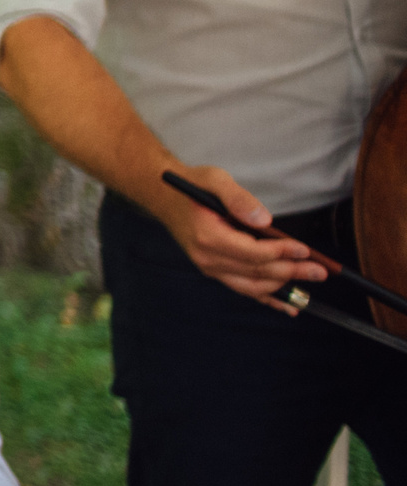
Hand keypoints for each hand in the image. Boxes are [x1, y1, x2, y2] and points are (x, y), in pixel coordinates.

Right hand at [159, 165, 324, 308]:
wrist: (165, 198)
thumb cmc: (193, 186)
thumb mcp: (215, 180)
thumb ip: (238, 198)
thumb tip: (264, 220)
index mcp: (208, 236)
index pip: (253, 252)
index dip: (281, 253)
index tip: (304, 249)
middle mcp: (207, 258)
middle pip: (257, 271)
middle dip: (291, 271)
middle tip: (320, 271)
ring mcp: (210, 267)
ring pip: (253, 285)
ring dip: (284, 286)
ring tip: (310, 282)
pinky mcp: (214, 271)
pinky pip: (244, 289)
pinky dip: (268, 298)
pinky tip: (289, 306)